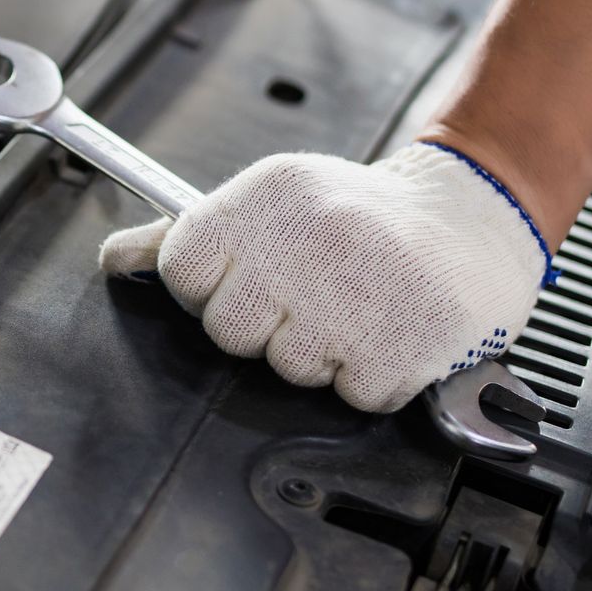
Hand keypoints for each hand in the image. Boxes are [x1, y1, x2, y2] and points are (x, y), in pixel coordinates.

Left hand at [98, 143, 550, 411]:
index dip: (206, 288)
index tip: (244, 280)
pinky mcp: (401, 346)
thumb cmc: (365, 214)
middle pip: (228, 330)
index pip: (183, 269)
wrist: (475, 214)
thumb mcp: (275, 200)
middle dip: (264, 326)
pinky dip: (370, 377)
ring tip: (356, 308)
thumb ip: (190, 235)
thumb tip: (116, 261)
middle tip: (311, 296)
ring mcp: (357, 295)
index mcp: (269, 195)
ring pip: (287, 367)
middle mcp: (309, 239)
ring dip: (320, 353)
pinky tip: (388, 332)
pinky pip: (351, 394)